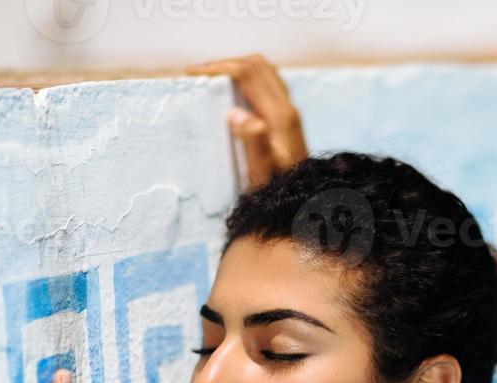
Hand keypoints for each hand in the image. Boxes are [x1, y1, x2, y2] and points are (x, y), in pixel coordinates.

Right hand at [187, 53, 307, 187]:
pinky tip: (234, 95)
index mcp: (279, 116)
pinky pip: (268, 85)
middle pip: (258, 66)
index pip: (248, 74)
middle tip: (200, 74)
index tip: (193, 74)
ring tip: (213, 81)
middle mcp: (288, 109)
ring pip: (265, 72)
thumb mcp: (261, 173)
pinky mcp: (288, 120)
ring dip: (238, 69)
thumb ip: (252, 142)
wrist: (303, 206)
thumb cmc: (278, 192)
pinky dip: (248, 80)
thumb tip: (235, 113)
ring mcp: (290, 113)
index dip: (219, 67)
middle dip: (227, 63)